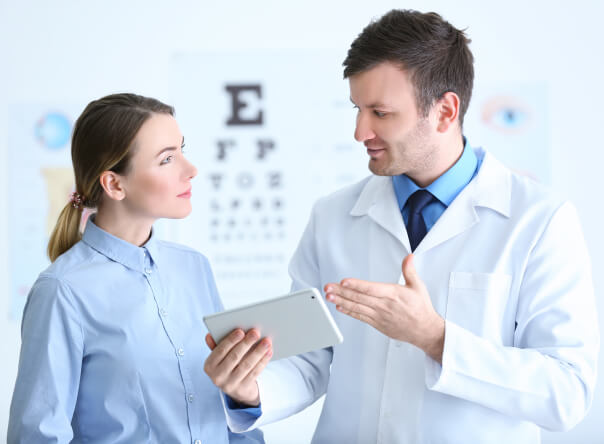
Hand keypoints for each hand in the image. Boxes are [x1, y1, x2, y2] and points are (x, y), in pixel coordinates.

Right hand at [204, 328, 272, 405]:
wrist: (236, 389)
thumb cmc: (228, 365)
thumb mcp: (220, 357)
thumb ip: (217, 345)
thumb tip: (209, 335)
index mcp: (209, 365)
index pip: (220, 350)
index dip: (231, 340)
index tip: (241, 331)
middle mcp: (217, 377)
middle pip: (234, 357)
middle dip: (246, 343)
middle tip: (256, 332)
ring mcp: (230, 384)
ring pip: (246, 365)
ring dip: (258, 352)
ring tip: (266, 341)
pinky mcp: (243, 389)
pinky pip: (255, 372)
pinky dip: (263, 361)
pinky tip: (269, 352)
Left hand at [325, 254, 444, 362]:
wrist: (424, 331)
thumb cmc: (421, 309)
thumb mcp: (418, 286)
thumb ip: (410, 270)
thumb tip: (409, 257)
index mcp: (393, 294)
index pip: (371, 288)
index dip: (356, 285)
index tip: (343, 282)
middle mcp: (384, 305)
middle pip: (359, 297)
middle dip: (341, 292)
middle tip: (328, 287)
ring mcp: (379, 315)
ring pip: (357, 307)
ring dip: (341, 301)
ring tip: (329, 296)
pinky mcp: (377, 324)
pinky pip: (360, 317)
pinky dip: (349, 312)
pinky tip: (340, 306)